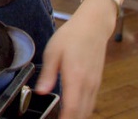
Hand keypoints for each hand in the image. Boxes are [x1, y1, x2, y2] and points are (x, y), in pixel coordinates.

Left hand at [35, 0, 114, 117]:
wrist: (93, 27)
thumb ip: (47, 74)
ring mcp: (95, 84)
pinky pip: (91, 101)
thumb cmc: (72, 36)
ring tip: (64, 116)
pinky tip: (74, 109)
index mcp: (76, 77)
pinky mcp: (97, 81)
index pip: (72, 107)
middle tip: (58, 118)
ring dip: (77, 115)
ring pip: (88, 109)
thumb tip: (40, 91)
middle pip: (82, 112)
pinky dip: (83, 109)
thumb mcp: (53, 52)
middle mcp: (88, 84)